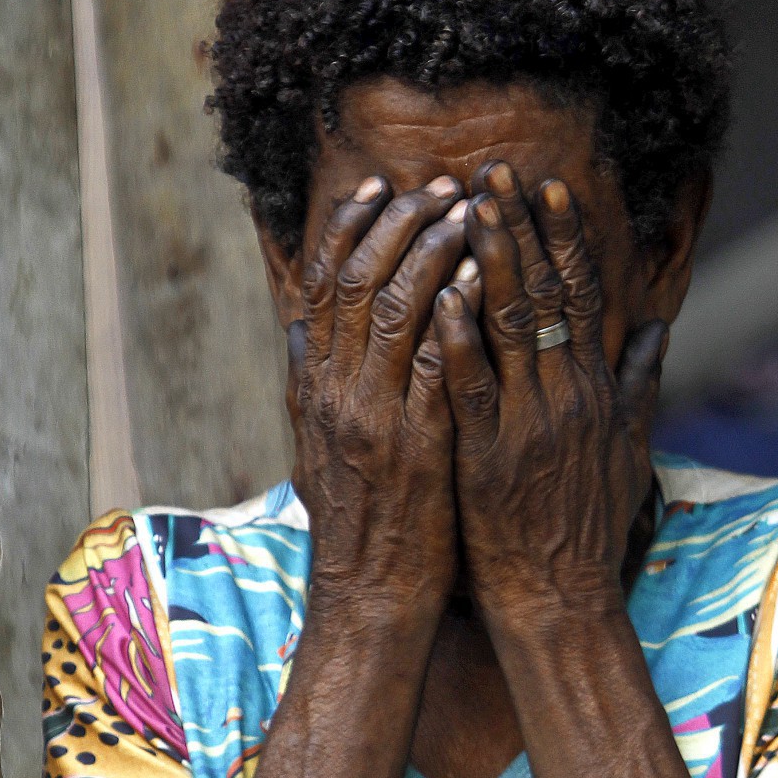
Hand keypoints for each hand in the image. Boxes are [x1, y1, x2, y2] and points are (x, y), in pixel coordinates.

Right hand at [289, 175, 476, 640]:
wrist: (370, 594)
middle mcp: (335, 391)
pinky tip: (482, 279)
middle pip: (357, 282)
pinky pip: (433, 363)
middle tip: (437, 185)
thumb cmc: (358, 518)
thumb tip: (295, 326)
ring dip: (430, 253)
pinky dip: (453, 315)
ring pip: (392, 310)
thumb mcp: (316, 442)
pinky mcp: (414, 444)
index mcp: (314, 384)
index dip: (350, 226)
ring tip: (466, 212)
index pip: (323, 283)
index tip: (379, 184)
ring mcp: (372, 415)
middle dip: (397, 224)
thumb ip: (309, 380)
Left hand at [432, 165, 665, 639]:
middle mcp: (568, 396)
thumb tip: (659, 326)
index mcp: (596, 389)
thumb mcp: (629, 448)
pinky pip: (472, 387)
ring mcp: (529, 424)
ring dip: (487, 263)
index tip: (547, 189)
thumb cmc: (588, 526)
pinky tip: (442, 296)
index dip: (564, 240)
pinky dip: (458, 340)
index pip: (581, 297)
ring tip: (466, 209)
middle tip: (494, 173)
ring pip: (509, 329)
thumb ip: (641, 383)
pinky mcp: (489, 455)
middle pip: (545, 296)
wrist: (561, 599)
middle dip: (519, 230)